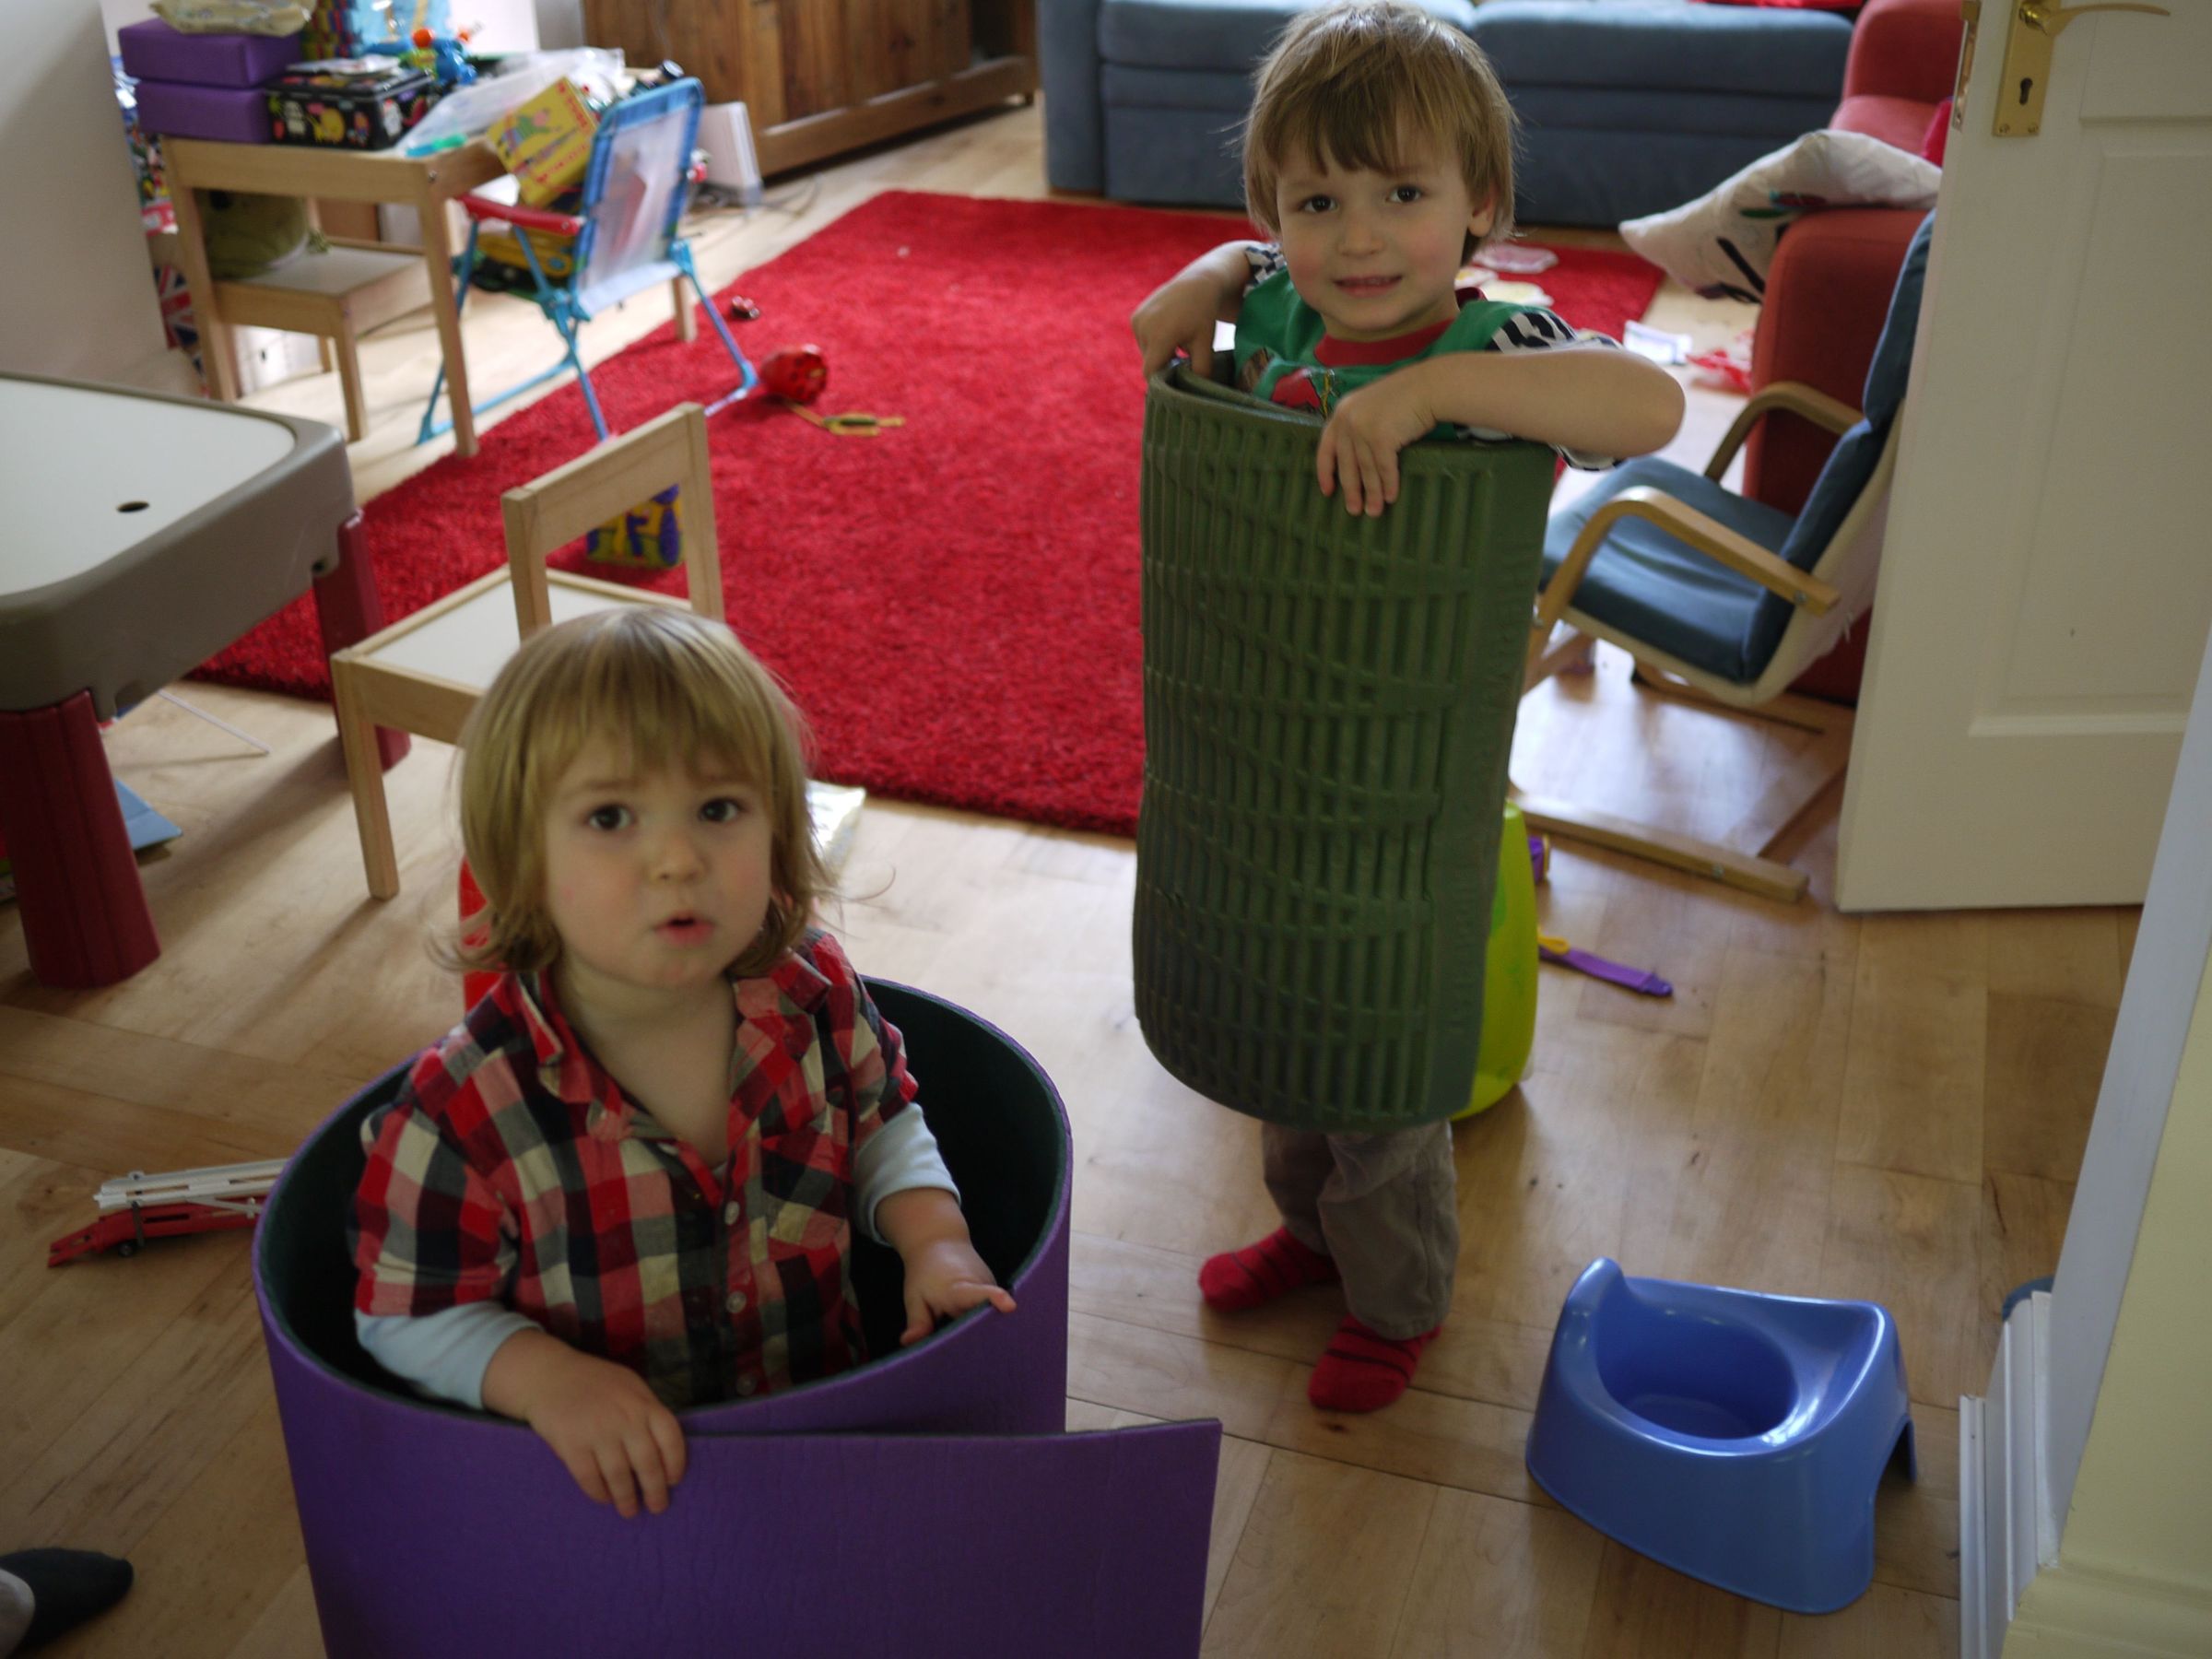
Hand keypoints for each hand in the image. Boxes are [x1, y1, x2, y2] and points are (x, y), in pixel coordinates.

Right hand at [484, 1331, 686, 1516]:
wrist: (549, 1375)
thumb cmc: (595, 1382)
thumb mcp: (630, 1386)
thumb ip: (646, 1412)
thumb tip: (663, 1450)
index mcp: (644, 1404)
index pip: (671, 1439)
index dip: (676, 1464)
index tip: (673, 1481)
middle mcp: (625, 1419)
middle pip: (648, 1464)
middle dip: (655, 1491)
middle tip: (657, 1507)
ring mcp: (598, 1433)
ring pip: (620, 1477)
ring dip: (626, 1498)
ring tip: (629, 1510)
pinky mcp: (571, 1445)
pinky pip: (590, 1479)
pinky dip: (599, 1493)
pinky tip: (604, 1498)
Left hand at [897, 1236, 1016, 1346]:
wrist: (941, 1241)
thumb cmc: (925, 1272)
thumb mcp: (915, 1296)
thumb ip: (917, 1322)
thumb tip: (909, 1343)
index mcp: (960, 1288)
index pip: (980, 1294)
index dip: (994, 1299)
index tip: (1010, 1305)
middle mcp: (984, 1286)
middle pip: (988, 1319)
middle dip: (978, 1339)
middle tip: (958, 1354)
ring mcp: (992, 1287)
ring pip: (989, 1317)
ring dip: (979, 1332)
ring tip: (960, 1332)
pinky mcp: (995, 1289)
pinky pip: (990, 1312)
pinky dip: (981, 1322)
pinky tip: (967, 1325)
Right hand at [1131, 271, 1226, 380]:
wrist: (1198, 284)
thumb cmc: (1204, 317)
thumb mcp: (1205, 345)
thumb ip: (1200, 371)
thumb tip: (1195, 394)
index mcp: (1160, 337)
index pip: (1151, 373)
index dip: (1162, 380)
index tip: (1176, 379)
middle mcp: (1144, 328)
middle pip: (1149, 362)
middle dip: (1164, 364)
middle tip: (1183, 356)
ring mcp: (1137, 320)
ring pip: (1146, 352)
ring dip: (1159, 352)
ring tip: (1178, 341)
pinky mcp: (1135, 316)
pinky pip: (1142, 339)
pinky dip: (1154, 341)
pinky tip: (1169, 330)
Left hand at [1314, 371, 1437, 515]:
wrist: (1429, 386)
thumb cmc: (1405, 396)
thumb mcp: (1372, 407)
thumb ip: (1360, 426)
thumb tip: (1357, 462)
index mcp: (1342, 412)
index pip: (1326, 447)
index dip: (1325, 472)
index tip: (1327, 491)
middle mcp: (1348, 420)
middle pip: (1347, 464)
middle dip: (1351, 490)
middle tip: (1354, 511)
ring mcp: (1363, 429)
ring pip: (1366, 469)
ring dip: (1371, 493)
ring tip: (1374, 511)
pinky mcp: (1381, 438)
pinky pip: (1384, 468)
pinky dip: (1388, 485)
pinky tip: (1391, 497)